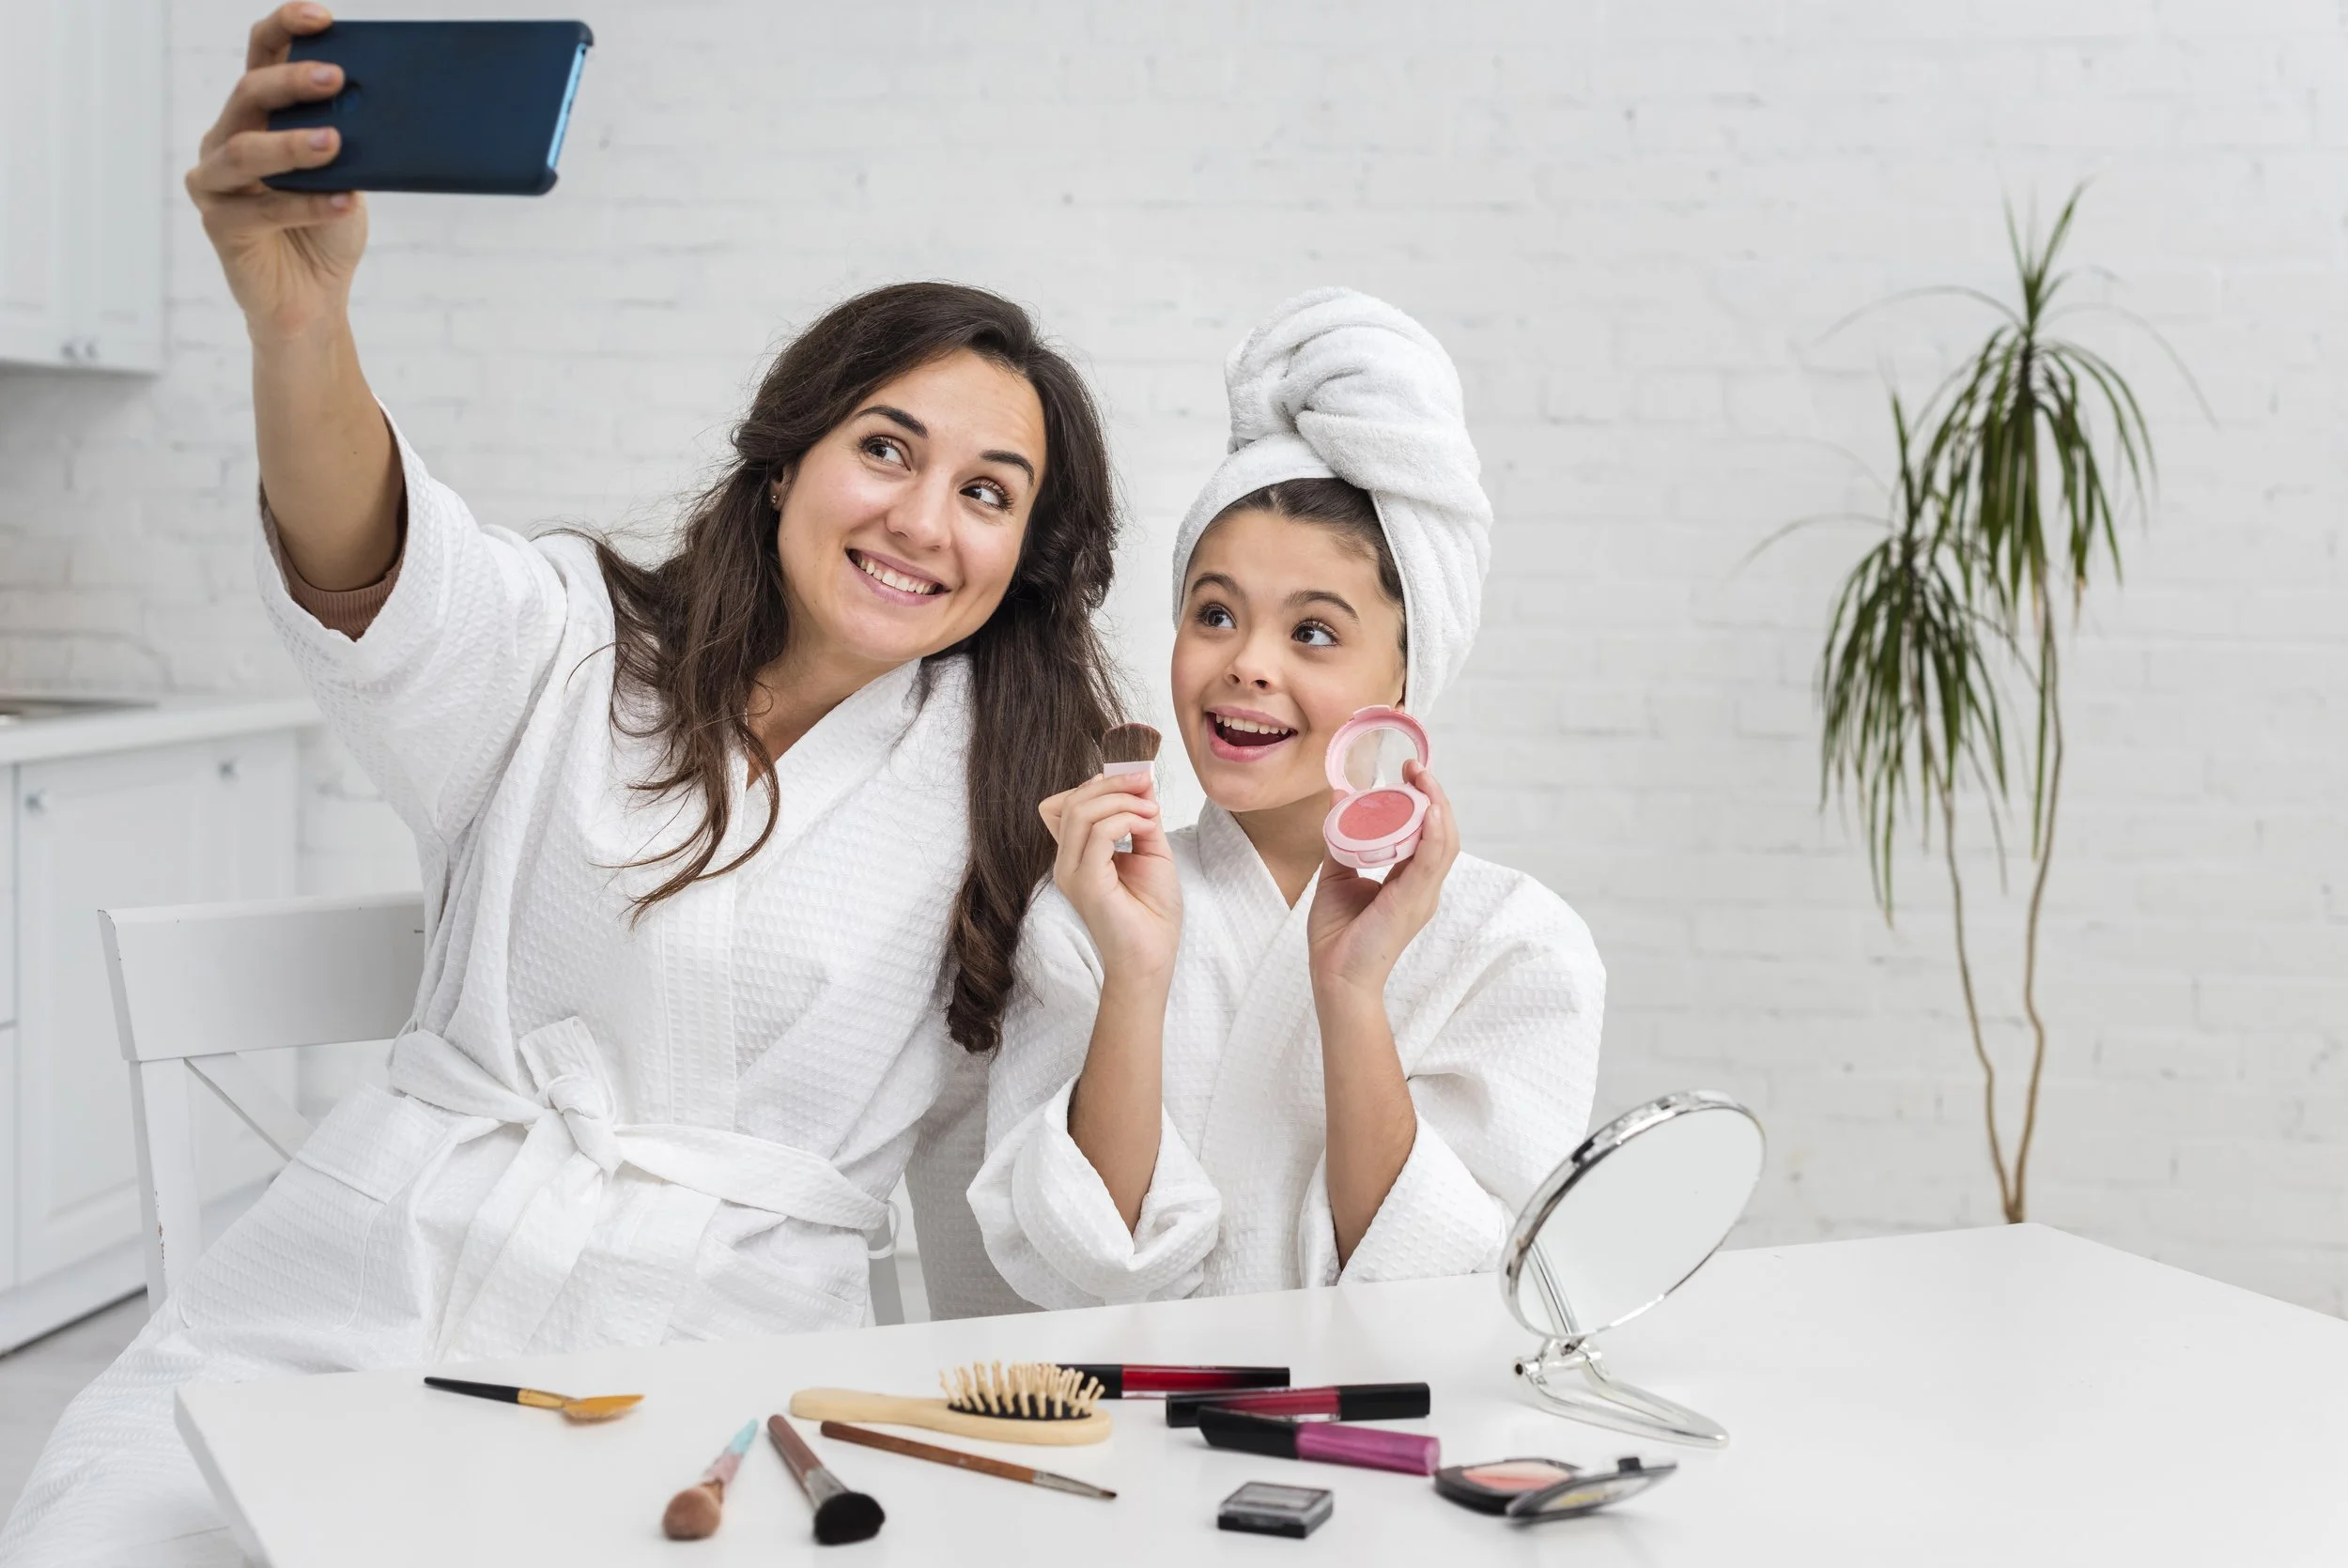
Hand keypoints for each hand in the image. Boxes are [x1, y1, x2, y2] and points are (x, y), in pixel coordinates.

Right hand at [186, 5, 367, 340]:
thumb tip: (379, 108)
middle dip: (292, 82)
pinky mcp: (219, 225)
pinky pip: (261, 209)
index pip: (262, 56)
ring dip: (291, 144)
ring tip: (335, 143)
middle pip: (249, 94)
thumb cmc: (329, 227)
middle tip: (335, 78)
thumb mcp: (348, 176)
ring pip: (244, 150)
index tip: (323, 16)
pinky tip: (343, 201)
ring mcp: (216, 182)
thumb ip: (350, 142)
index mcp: (257, 116)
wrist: (313, 300)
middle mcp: (226, 138)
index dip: (286, 29)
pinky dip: (305, 205)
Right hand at [1041, 773, 1182, 984]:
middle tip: (1145, 781)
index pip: (1067, 804)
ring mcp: (1071, 872)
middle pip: (1072, 801)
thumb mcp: (1151, 851)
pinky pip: (1099, 832)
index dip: (1097, 784)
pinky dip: (1127, 818)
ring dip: (1122, 799)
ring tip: (1151, 810)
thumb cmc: (1152, 912)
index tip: (1135, 779)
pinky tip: (1147, 826)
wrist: (1153, 956)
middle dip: (1112, 783)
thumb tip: (1142, 783)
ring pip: (1081, 811)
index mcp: (1076, 855)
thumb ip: (1142, 818)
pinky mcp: (1086, 882)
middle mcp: (1067, 862)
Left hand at [1307, 761, 1458, 1001]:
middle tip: (1416, 766)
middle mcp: (1423, 886)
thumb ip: (1342, 840)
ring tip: (1423, 777)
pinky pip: (1430, 863)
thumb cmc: (1339, 936)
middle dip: (1433, 795)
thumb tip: (1339, 799)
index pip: (1428, 833)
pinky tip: (1429, 810)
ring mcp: (1422, 895)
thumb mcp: (1338, 876)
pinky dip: (1433, 834)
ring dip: (1437, 805)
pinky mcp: (1413, 902)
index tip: (1409, 772)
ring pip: (1445, 842)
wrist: (1335, 978)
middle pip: (1443, 832)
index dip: (1424, 800)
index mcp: (1410, 881)